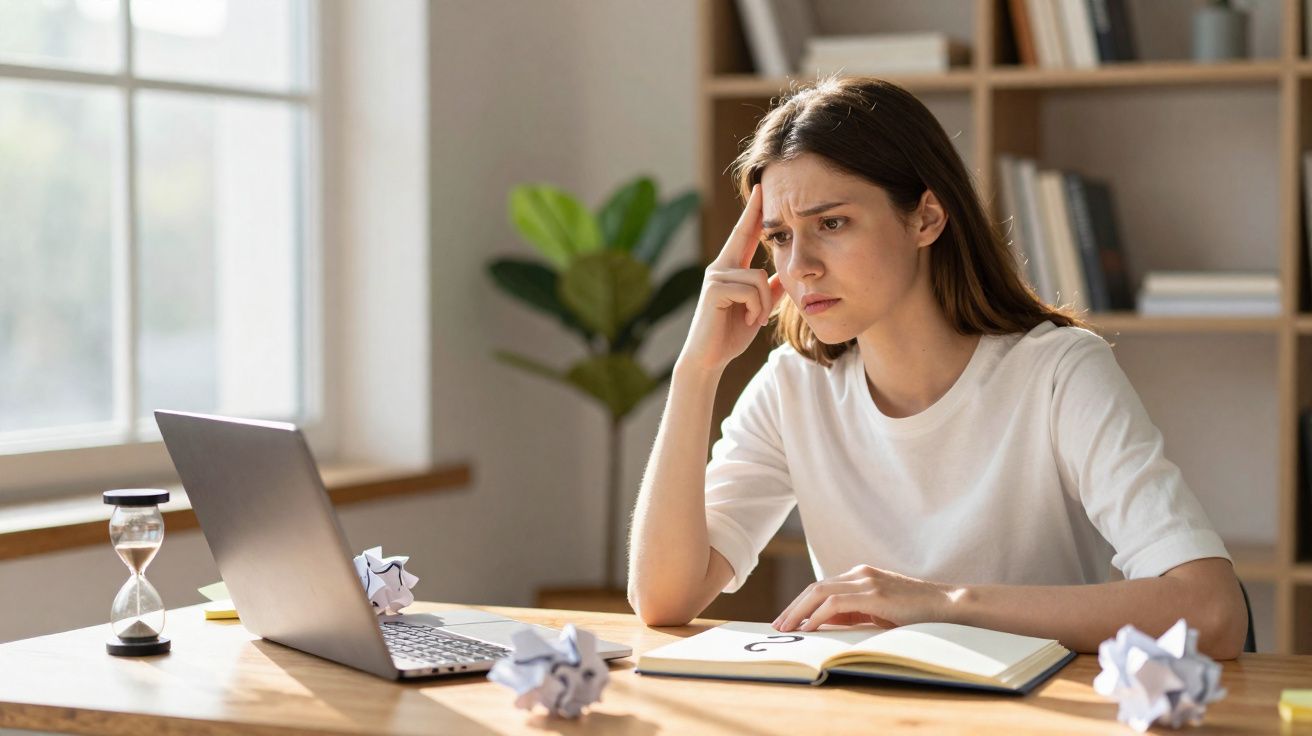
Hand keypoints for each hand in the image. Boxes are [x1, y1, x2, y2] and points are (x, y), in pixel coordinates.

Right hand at [676, 183, 785, 375]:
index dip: (753, 212)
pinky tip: (749, 319)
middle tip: (763, 185)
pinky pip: (749, 289)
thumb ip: (770, 290)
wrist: (709, 359)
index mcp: (730, 269)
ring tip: (757, 317)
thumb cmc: (731, 335)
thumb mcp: (757, 309)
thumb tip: (785, 274)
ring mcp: (715, 277)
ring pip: (757, 276)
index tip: (761, 187)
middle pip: (748, 237)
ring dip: (764, 301)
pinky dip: (756, 307)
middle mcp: (720, 267)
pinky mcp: (714, 290)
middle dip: (755, 212)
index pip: (744, 234)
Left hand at [772, 565, 956, 632]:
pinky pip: (835, 603)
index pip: (821, 587)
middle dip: (794, 608)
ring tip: (787, 629)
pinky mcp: (874, 593)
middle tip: (779, 625)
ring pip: (820, 592)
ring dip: (799, 612)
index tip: (788, 620)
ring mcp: (867, 581)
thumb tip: (825, 625)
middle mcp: (860, 573)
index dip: (801, 604)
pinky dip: (818, 616)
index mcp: (861, 575)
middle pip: (814, 588)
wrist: (949, 606)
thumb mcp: (880, 612)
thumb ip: (856, 613)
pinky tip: (809, 629)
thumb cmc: (917, 613)